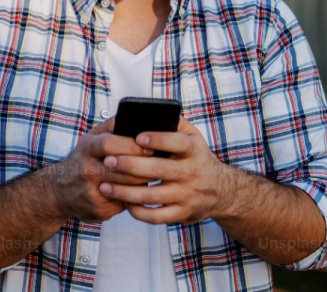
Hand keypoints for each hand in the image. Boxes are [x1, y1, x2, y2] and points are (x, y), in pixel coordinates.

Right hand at [50, 116, 155, 222]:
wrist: (59, 191)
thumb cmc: (83, 159)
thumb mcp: (91, 138)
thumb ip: (112, 126)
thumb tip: (135, 116)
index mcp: (87, 149)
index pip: (109, 144)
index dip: (132, 145)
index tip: (150, 146)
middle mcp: (87, 170)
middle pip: (122, 168)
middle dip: (144, 166)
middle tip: (161, 163)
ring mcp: (92, 192)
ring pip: (127, 188)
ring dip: (144, 182)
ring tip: (157, 176)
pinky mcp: (99, 210)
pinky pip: (124, 203)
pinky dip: (135, 197)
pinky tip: (143, 192)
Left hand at [96, 115, 237, 224]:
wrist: (220, 191)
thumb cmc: (197, 157)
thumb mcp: (194, 137)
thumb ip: (175, 122)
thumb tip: (151, 110)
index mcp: (194, 150)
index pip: (177, 143)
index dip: (158, 139)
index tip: (137, 136)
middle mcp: (191, 173)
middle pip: (159, 170)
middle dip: (130, 166)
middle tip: (108, 161)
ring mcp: (186, 195)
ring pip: (153, 196)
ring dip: (126, 192)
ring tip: (105, 186)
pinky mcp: (181, 213)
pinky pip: (156, 217)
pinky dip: (138, 212)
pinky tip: (124, 203)